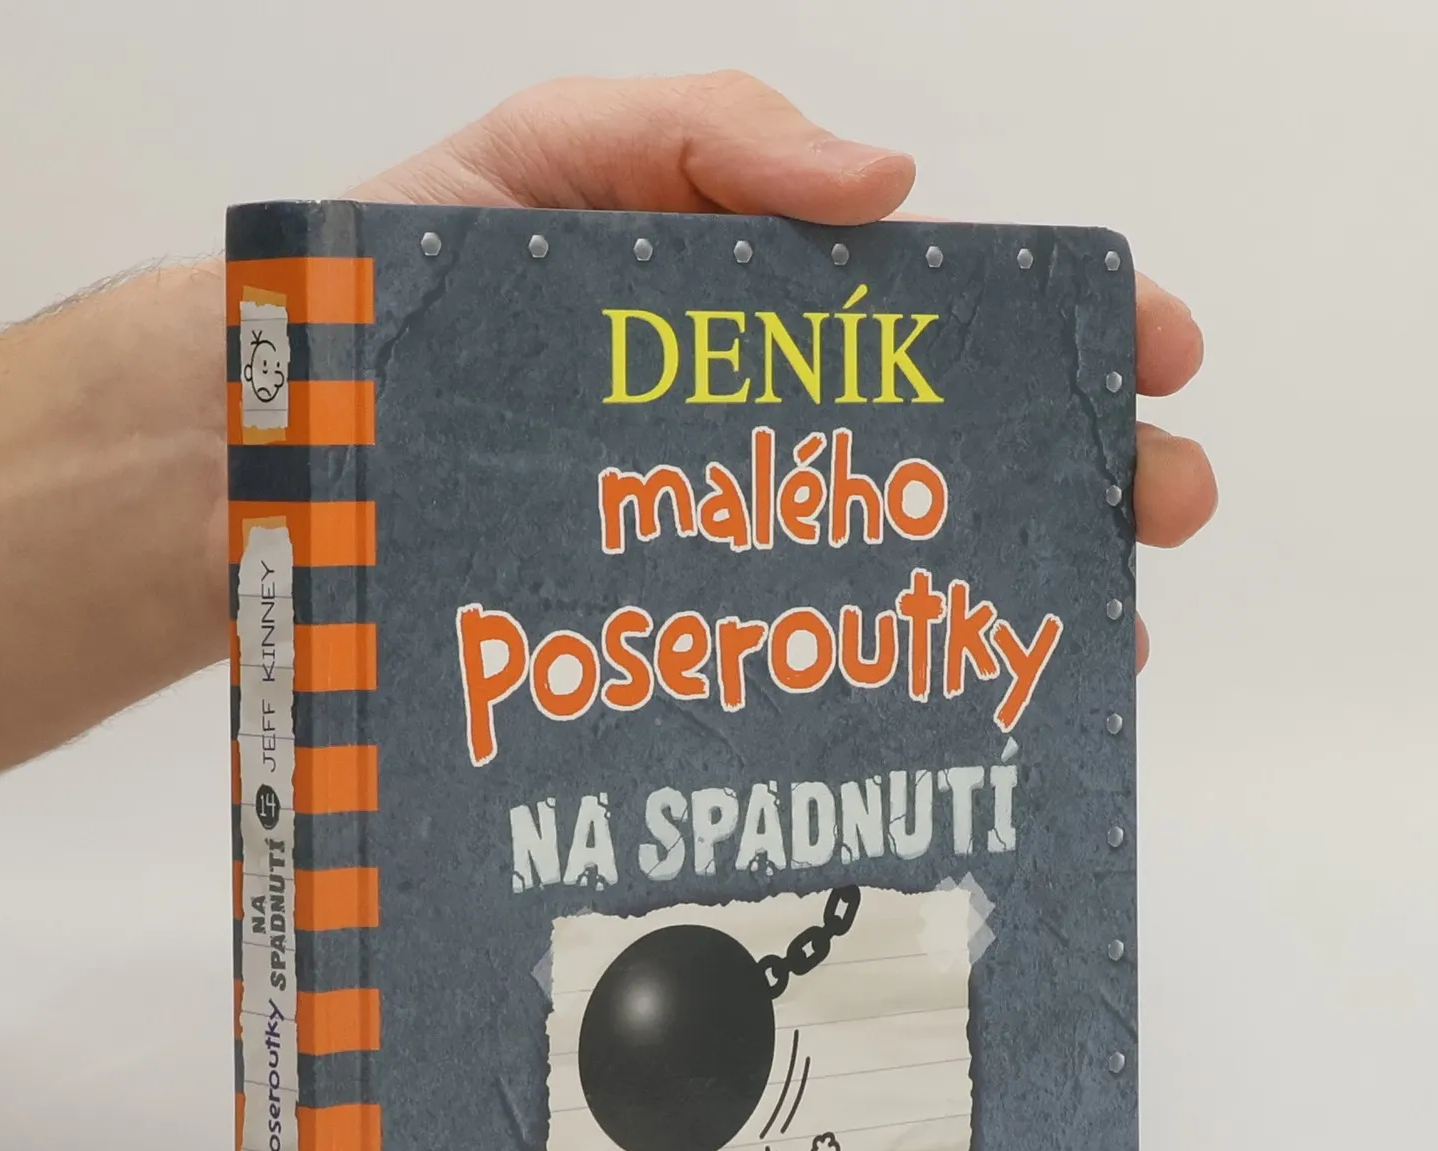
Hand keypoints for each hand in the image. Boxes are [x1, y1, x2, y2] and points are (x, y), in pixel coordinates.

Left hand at [353, 71, 1215, 666]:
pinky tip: (949, 726)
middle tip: (1158, 507)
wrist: (280, 434)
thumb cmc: (408, 281)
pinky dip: (888, 699)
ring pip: (902, 581)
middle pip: (962, 456)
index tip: (1156, 355)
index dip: (1068, 330)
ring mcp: (728, 552)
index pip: (953, 320)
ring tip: (1097, 637)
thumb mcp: (553, 154)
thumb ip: (709, 136)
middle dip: (1086, 475)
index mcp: (766, 314)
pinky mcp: (671, 648)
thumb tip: (890, 186)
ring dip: (1020, 604)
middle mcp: (768, 441)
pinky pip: (798, 676)